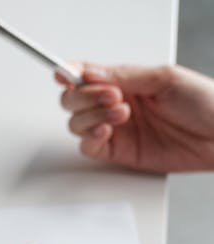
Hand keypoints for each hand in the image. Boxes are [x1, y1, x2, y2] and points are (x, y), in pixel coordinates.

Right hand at [57, 63, 213, 171]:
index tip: (63, 73)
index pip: (87, 75)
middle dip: (85, 96)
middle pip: (75, 100)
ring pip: (78, 123)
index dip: (70, 73)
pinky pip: (88, 147)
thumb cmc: (203, 103)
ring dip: (92, 116)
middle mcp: (116, 104)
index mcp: (127, 80)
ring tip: (120, 113)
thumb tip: (88, 73)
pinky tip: (106, 130)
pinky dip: (90, 138)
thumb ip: (123, 75)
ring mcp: (116, 129)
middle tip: (110, 96)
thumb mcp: (163, 78)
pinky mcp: (118, 153)